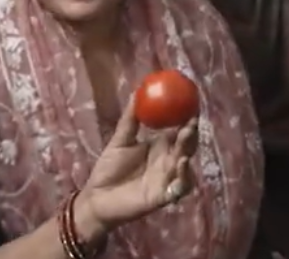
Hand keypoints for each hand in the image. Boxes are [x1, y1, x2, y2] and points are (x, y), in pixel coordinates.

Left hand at [83, 96, 198, 231]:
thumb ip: (129, 119)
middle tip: (191, 119)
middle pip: (186, 145)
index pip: (179, 130)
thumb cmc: (109, 169)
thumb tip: (136, 92)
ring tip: (186, 137)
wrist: (96, 198)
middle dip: (192, 132)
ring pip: (186, 164)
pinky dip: (184, 176)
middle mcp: (168, 161)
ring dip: (188, 151)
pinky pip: (180, 187)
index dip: (187, 117)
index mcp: (160, 146)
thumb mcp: (120, 140)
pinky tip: (182, 163)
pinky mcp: (163, 196)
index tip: (191, 101)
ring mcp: (167, 178)